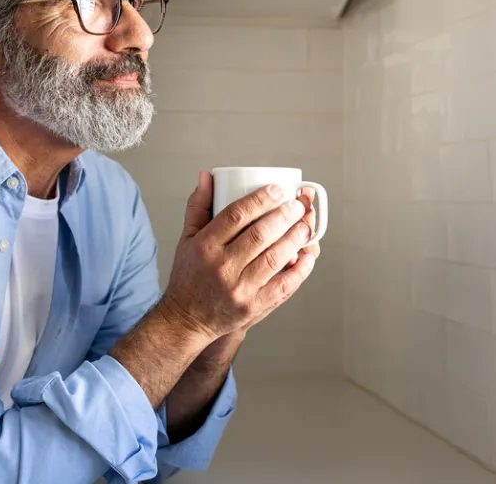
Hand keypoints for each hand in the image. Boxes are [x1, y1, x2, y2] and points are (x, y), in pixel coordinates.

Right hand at [158, 171, 317, 340]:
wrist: (186, 319)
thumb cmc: (189, 275)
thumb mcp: (187, 239)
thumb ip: (199, 207)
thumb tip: (208, 176)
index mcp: (205, 246)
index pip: (236, 215)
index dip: (261, 199)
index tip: (279, 189)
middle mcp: (221, 267)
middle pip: (259, 235)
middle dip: (285, 216)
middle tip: (299, 205)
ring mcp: (238, 289)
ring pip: (274, 258)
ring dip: (295, 239)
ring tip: (306, 225)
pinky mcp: (252, 307)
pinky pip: (282, 286)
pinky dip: (300, 270)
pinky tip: (308, 256)